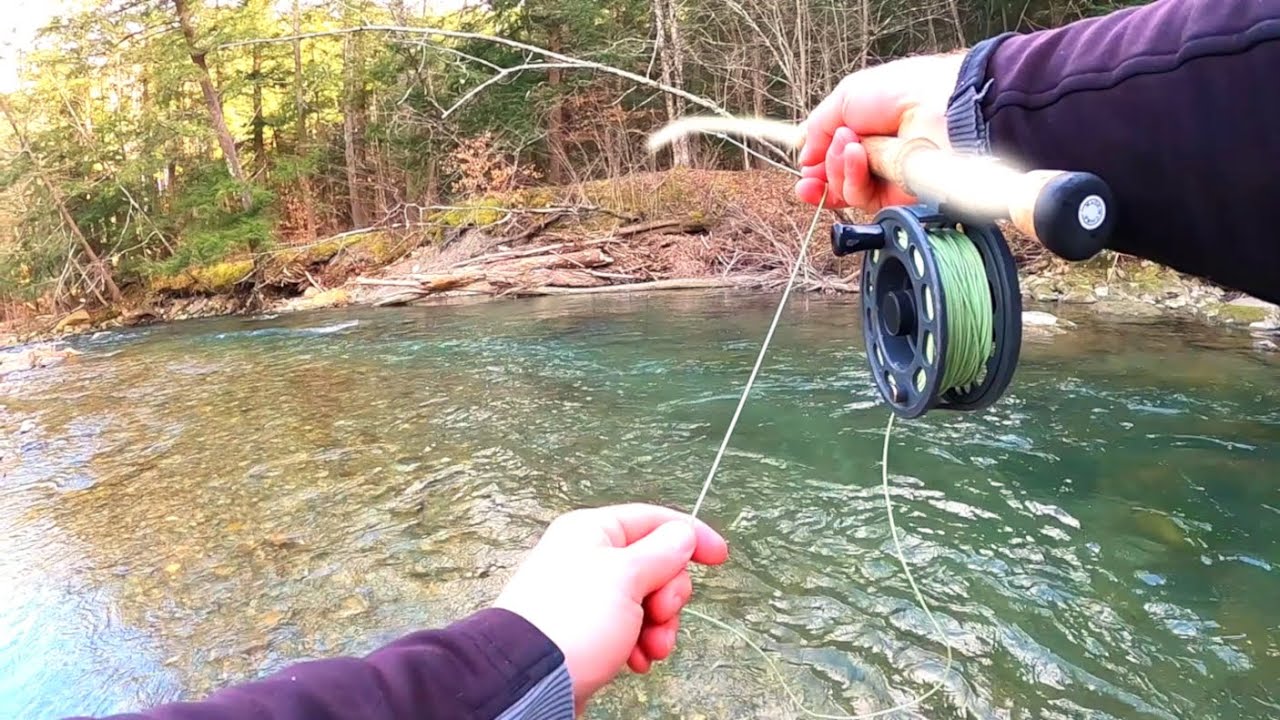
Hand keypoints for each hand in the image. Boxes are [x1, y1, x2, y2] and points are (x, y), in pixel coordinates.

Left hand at [493, 503, 728, 713]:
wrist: (529, 679)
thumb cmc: (574, 620)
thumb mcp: (626, 577)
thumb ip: (662, 552)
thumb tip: (682, 533)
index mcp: (593, 531)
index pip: (654, 520)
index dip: (691, 535)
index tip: (720, 558)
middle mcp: (588, 558)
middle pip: (654, 564)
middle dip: (668, 595)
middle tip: (660, 614)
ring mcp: (587, 596)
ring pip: (645, 601)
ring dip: (658, 626)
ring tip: (650, 649)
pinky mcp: (586, 630)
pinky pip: (628, 628)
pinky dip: (639, 644)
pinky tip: (636, 662)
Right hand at [795, 53, 963, 211]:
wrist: (936, 106)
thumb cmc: (901, 91)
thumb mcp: (845, 98)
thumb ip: (817, 128)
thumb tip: (804, 156)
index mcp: (863, 132)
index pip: (830, 158)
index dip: (814, 164)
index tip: (804, 165)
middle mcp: (873, 157)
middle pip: (831, 179)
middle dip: (818, 172)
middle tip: (817, 160)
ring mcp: (883, 178)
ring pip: (841, 188)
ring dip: (836, 167)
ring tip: (851, 146)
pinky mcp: (893, 196)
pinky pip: (859, 197)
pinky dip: (852, 177)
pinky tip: (859, 157)